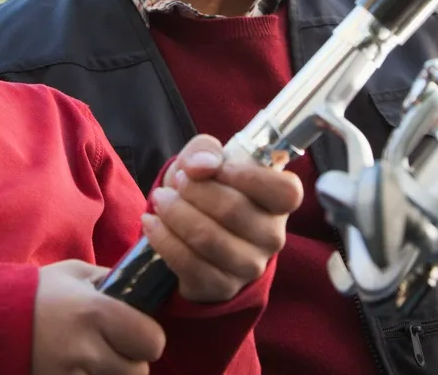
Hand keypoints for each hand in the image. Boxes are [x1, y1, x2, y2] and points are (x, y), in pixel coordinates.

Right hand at [31, 260, 165, 374]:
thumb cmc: (38, 293)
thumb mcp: (76, 274)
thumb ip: (112, 281)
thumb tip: (145, 287)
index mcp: (96, 311)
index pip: (152, 341)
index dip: (147, 338)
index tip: (136, 332)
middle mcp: (86, 348)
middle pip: (138, 372)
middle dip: (132, 361)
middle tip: (116, 348)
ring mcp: (70, 374)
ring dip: (113, 374)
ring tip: (96, 359)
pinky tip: (81, 368)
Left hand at [142, 135, 302, 302]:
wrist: (190, 232)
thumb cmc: (208, 189)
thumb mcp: (206, 160)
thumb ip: (205, 150)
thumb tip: (201, 165)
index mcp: (279, 202)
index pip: (285, 192)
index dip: (251, 177)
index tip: (219, 168)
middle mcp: (272, 236)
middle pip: (234, 210)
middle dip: (195, 190)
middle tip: (176, 181)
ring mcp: (249, 266)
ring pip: (207, 238)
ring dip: (175, 213)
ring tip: (160, 199)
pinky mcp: (222, 287)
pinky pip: (188, 263)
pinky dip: (163, 238)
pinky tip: (152, 222)